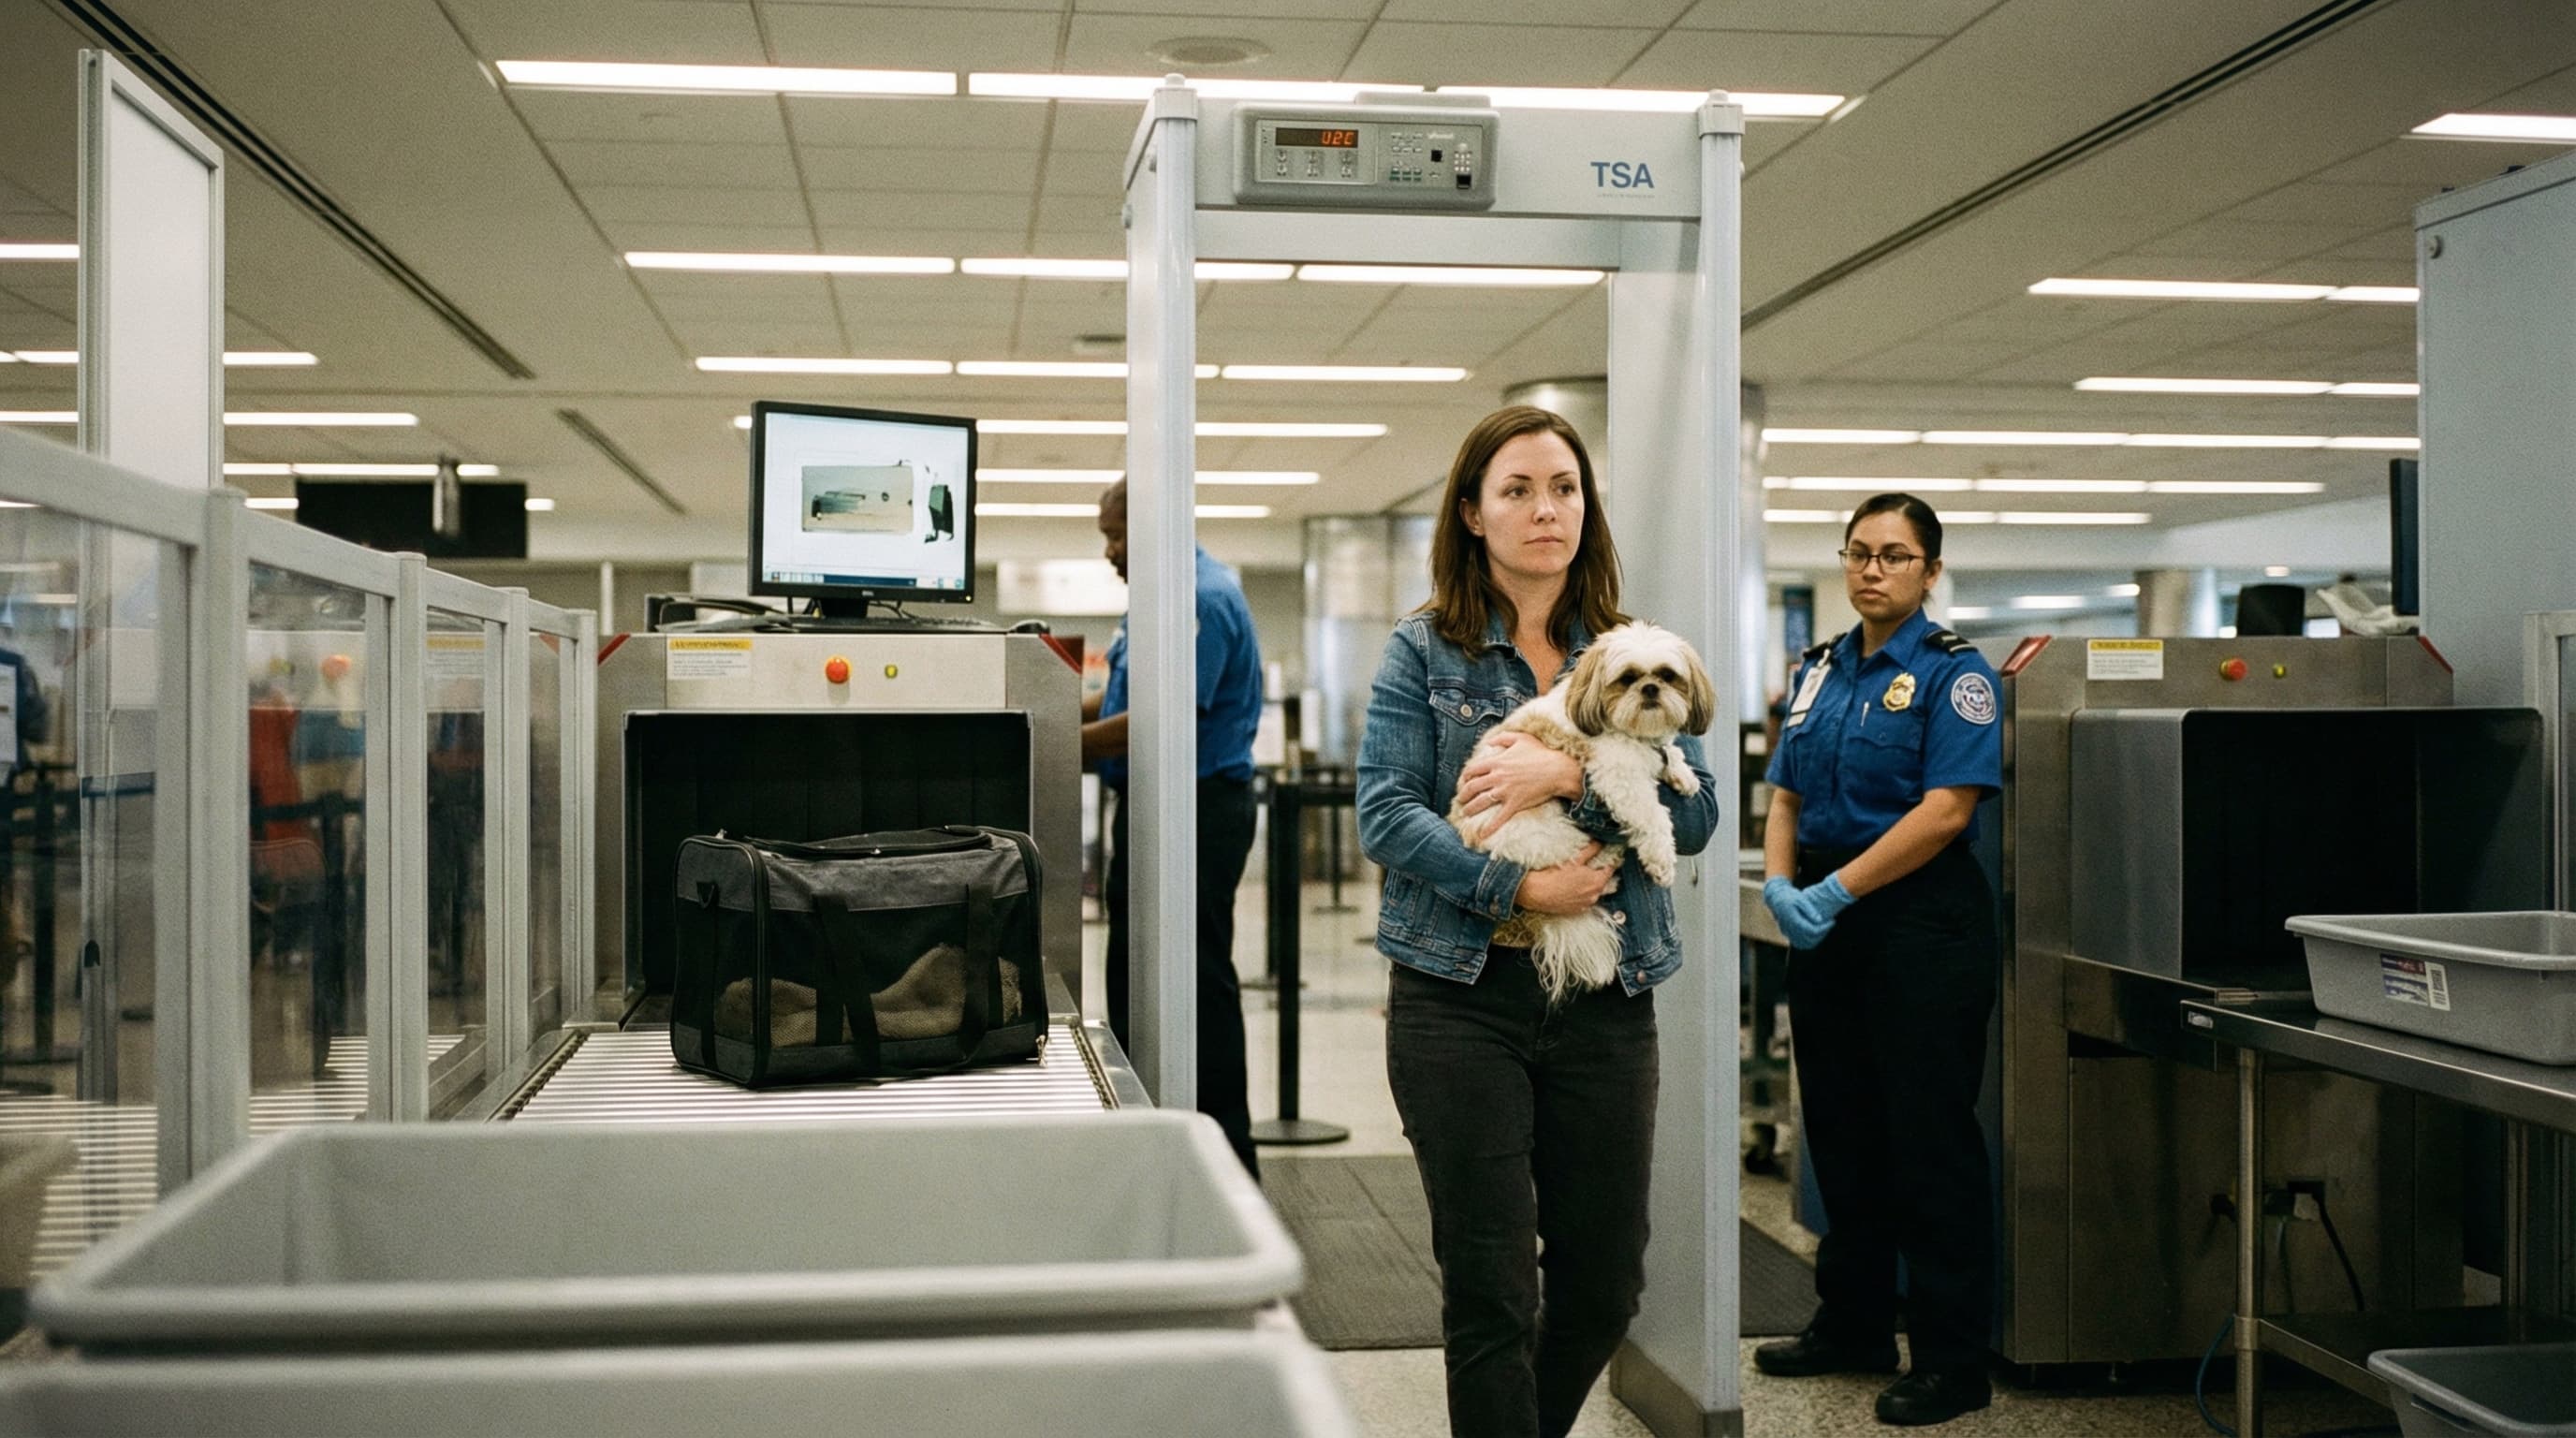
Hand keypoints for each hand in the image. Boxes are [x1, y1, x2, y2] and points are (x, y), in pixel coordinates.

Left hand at [1458, 731, 1582, 834]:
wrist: (1558, 770)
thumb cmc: (1541, 753)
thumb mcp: (1521, 738)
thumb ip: (1502, 738)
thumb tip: (1489, 741)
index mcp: (1497, 762)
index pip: (1473, 770)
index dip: (1465, 776)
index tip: (1463, 781)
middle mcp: (1497, 777)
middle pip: (1473, 787)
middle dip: (1463, 795)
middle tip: (1460, 800)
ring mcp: (1505, 791)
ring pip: (1481, 802)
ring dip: (1470, 809)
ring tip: (1465, 813)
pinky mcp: (1515, 803)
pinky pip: (1499, 818)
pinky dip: (1490, 828)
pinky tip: (1482, 835)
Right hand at [1515, 841, 1613, 914]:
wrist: (1536, 892)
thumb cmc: (1555, 874)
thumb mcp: (1575, 859)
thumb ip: (1591, 850)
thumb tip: (1600, 842)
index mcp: (1597, 882)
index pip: (1610, 868)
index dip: (1609, 860)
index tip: (1608, 854)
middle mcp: (1595, 895)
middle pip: (1602, 881)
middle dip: (1598, 872)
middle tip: (1589, 864)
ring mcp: (1586, 904)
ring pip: (1593, 891)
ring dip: (1589, 884)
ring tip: (1578, 876)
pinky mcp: (1576, 910)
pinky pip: (1584, 900)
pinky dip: (1582, 894)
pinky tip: (1572, 887)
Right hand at [1765, 873, 1854, 949]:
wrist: (1776, 897)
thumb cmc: (1790, 896)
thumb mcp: (1801, 899)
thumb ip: (1810, 910)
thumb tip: (1820, 920)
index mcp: (1794, 920)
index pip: (1813, 931)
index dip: (1825, 928)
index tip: (1832, 921)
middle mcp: (1790, 929)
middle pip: (1810, 939)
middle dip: (1823, 933)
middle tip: (1829, 924)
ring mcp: (1787, 933)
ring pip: (1805, 944)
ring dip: (1816, 939)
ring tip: (1823, 929)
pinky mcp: (1787, 934)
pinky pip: (1799, 943)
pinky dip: (1809, 941)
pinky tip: (1816, 932)